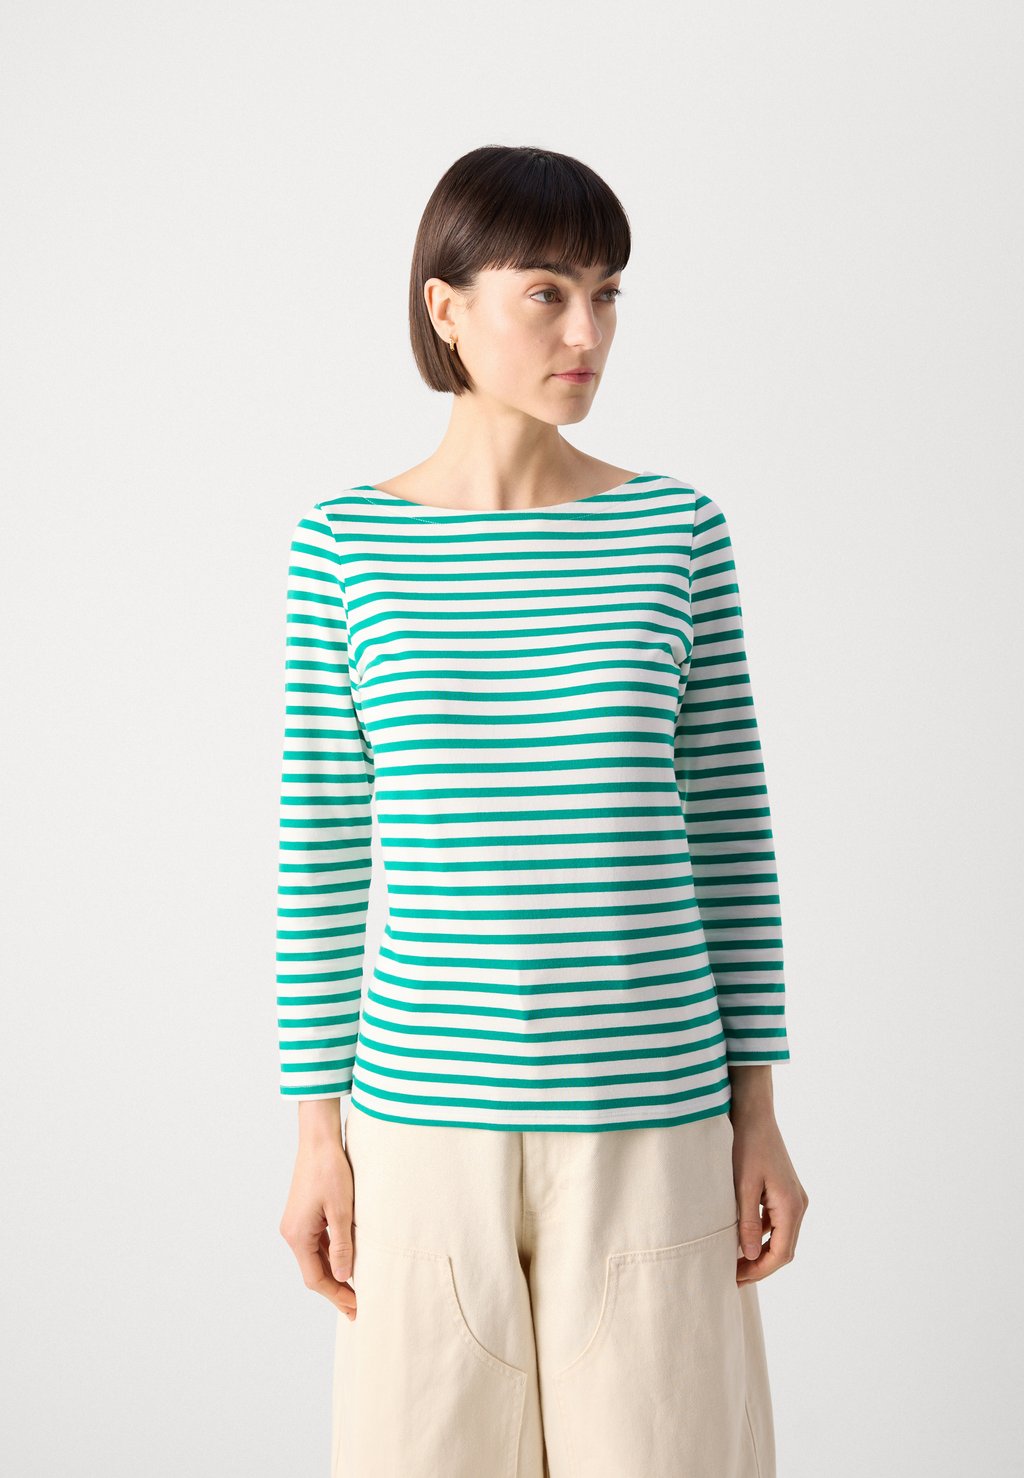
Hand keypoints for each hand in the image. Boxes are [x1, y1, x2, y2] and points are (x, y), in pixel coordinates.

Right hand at [279, 1111, 357, 1318]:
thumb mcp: (342, 1210)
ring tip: (355, 1289)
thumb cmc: (330, 1170)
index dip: (336, 1295)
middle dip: (335, 1289)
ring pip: (314, 1258)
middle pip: (313, 1271)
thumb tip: (343, 1276)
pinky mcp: (303, 1214)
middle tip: (357, 1307)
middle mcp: (292, 1232)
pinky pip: (316, 1243)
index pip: (316, 1278)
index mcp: (297, 1235)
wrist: (318, 1139)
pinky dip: (330, 1256)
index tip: (356, 1308)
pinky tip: (346, 1261)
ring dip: (333, 1273)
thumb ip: (342, 1245)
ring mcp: (296, 1223)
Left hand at [730, 1092, 807, 1284]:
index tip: (736, 1279)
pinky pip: (776, 1222)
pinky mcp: (784, 1191)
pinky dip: (761, 1235)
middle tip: (732, 1275)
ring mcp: (793, 1197)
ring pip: (780, 1237)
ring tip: (733, 1261)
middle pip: (784, 1249)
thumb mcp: (742, 1186)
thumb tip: (751, 1257)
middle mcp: (798, 1204)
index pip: (781, 1253)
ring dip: (760, 1252)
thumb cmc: (746, 1146)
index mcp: (791, 1205)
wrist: (753, 1114)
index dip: (760, 1271)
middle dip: (760, 1265)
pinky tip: (740, 1237)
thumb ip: (747, 1223)